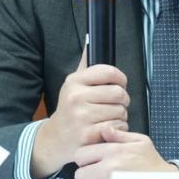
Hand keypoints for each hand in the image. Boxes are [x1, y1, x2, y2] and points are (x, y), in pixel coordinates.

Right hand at [31, 46, 128, 178]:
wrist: (56, 138)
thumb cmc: (70, 109)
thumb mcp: (72, 84)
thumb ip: (85, 64)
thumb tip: (90, 40)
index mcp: (74, 82)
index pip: (109, 72)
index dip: (120, 78)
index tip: (120, 84)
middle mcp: (76, 97)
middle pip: (118, 93)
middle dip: (123, 100)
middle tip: (117, 104)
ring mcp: (81, 118)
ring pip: (120, 112)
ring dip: (120, 116)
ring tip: (109, 117)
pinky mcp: (87, 136)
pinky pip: (116, 128)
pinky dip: (117, 129)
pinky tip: (107, 129)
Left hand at [73, 123, 178, 178]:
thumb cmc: (153, 163)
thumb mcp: (140, 142)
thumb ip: (119, 135)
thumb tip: (103, 129)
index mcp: (113, 151)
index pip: (80, 155)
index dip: (84, 160)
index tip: (92, 163)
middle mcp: (109, 168)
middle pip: (79, 176)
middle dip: (86, 177)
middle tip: (96, 177)